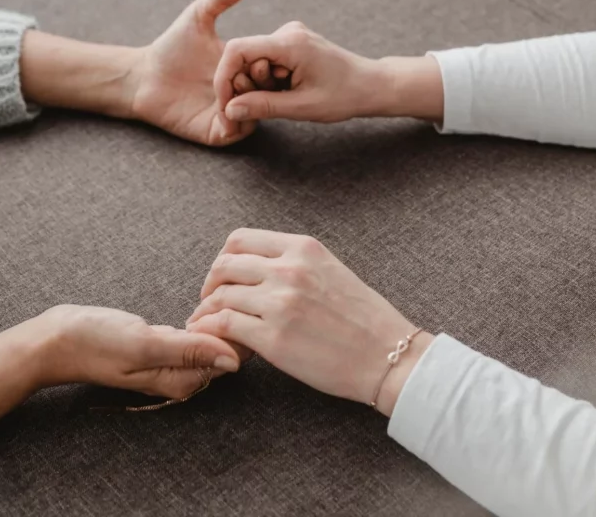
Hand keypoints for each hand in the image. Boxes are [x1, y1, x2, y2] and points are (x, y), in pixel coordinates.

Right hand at [26, 305, 242, 398]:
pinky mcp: (160, 344)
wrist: (56, 339)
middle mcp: (180, 375)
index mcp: (182, 381)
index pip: (231, 359)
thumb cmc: (94, 343)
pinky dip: (201, 319)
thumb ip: (189, 352)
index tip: (236, 304)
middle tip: (228, 291)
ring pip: (209, 340)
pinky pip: (192, 334)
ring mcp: (170, 359)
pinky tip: (200, 303)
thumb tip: (234, 359)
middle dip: (233, 323)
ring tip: (216, 292)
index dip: (240, 330)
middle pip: (224, 350)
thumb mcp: (144, 344)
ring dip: (218, 318)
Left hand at [129, 0, 257, 145]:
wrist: (144, 76)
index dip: (266, 65)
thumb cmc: (171, 47)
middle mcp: (238, 92)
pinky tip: (224, 110)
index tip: (258, 58)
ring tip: (231, 91)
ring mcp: (227, 113)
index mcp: (241, 68)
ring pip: (253, 116)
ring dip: (247, 105)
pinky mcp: (214, 131)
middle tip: (243, 76)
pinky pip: (235, 133)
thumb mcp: (197, 17)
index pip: (266, 71)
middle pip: (265, 95)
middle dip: (259, 86)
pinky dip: (235, 124)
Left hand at [185, 229, 433, 415]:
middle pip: (224, 266)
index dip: (224, 259)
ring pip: (220, 297)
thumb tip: (259, 268)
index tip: (223, 277)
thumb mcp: (331, 270)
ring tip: (207, 325)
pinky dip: (211, 331)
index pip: (241, 240)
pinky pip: (223, 326)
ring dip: (206, 312)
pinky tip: (214, 340)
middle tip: (209, 302)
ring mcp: (279, 303)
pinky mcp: (272, 338)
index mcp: (303, 249)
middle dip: (210, 285)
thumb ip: (296, 263)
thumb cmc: (365, 320)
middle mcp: (288, 270)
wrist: (389, 356)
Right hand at [213, 21, 384, 124]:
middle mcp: (288, 31)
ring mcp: (290, 34)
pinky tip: (290, 89)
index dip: (225, 76)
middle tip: (268, 104)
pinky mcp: (292, 42)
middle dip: (247, 84)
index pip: (238, 50)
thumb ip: (262, 107)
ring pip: (255, 60)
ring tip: (288, 97)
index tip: (225, 102)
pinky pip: (267, 60)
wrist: (371, 85)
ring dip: (261, 83)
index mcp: (290, 42)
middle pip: (245, 56)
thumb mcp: (301, 107)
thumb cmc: (343, 96)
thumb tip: (230, 110)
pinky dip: (270, 79)